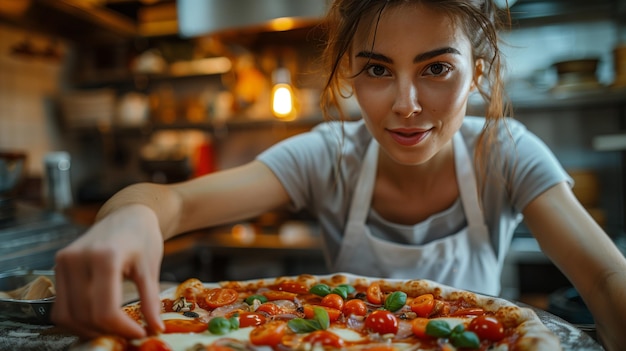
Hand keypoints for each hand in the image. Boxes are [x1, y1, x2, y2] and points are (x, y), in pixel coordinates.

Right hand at [52, 204, 164, 338]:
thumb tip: (155, 328)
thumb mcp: (150, 268)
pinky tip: (97, 320)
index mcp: (105, 257)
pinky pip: (60, 304)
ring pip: (66, 314)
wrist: (128, 212)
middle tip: (127, 334)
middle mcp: (78, 258)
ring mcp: (64, 261)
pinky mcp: (59, 265)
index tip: (139, 334)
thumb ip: (150, 300)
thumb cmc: (142, 236)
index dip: (122, 329)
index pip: (105, 309)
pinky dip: (76, 319)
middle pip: (84, 315)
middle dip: (106, 331)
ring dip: (88, 329)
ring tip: (113, 330)